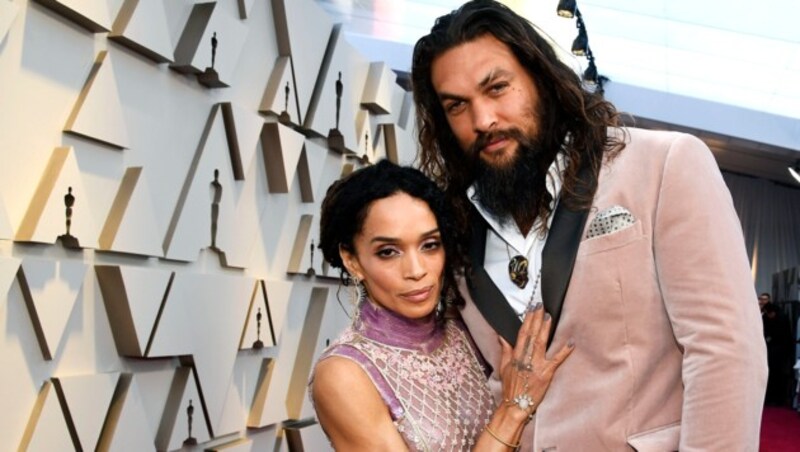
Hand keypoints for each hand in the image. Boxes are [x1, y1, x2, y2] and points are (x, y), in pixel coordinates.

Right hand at [498, 304, 572, 418]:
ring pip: (541, 343)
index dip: (527, 320)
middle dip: (536, 319)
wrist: (515, 405)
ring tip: (549, 316)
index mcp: (516, 356)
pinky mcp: (546, 374)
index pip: (522, 334)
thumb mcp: (503, 368)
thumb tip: (502, 336)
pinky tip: (570, 342)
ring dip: (545, 329)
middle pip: (532, 335)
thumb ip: (505, 350)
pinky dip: (564, 351)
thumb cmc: (510, 388)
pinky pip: (556, 360)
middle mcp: (526, 358)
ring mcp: (537, 366)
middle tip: (541, 306)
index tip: (531, 309)